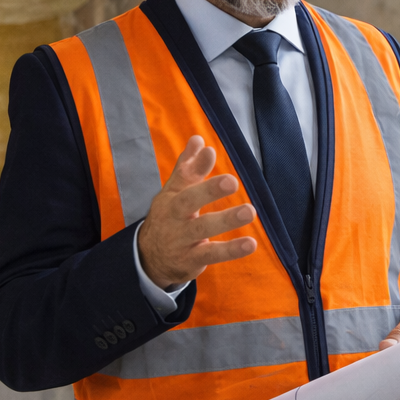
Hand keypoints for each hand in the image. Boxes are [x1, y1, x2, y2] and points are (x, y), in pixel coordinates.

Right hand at [137, 136, 257, 287]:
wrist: (149, 257)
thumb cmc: (168, 217)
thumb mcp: (174, 193)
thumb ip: (188, 168)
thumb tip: (199, 139)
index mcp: (172, 198)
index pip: (182, 179)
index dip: (196, 166)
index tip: (211, 151)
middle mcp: (174, 217)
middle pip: (188, 202)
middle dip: (208, 190)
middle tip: (232, 181)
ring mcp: (182, 240)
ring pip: (202, 229)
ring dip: (226, 220)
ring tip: (249, 211)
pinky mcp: (191, 260)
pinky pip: (211, 254)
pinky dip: (230, 250)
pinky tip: (249, 243)